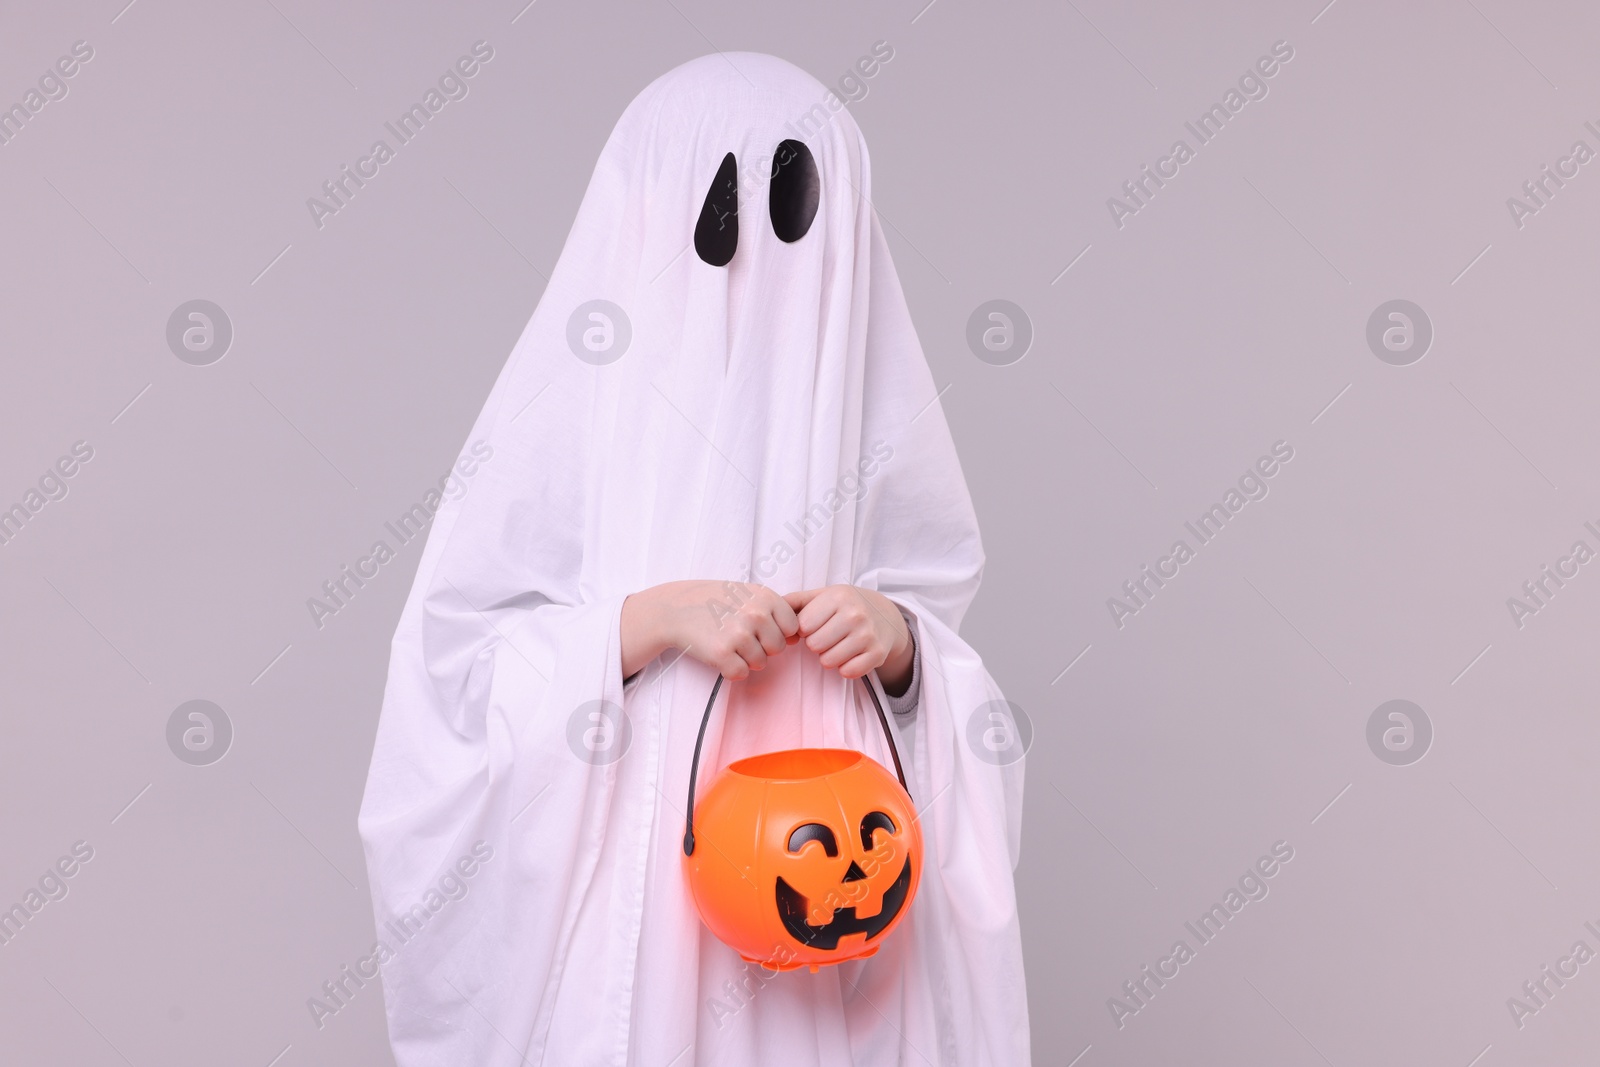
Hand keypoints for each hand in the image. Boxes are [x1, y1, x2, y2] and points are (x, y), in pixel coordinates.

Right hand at [621, 580, 799, 679]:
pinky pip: (740, 674)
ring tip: (727, 640)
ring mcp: (739, 634)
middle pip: (778, 648)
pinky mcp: (722, 654)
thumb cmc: (716, 600)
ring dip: (745, 658)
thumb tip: (799, 637)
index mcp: (766, 597)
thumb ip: (774, 610)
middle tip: (739, 635)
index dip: (777, 631)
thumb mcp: (748, 593)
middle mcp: (755, 614)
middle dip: (762, 647)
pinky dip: (730, 669)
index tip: (758, 626)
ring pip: (760, 663)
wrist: (676, 607)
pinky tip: (718, 652)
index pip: (792, 628)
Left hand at [784, 585, 912, 689]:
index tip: (815, 625)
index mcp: (838, 597)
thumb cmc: (846, 605)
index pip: (803, 626)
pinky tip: (850, 655)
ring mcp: (868, 635)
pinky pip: (848, 672)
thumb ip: (794, 601)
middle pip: (814, 645)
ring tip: (838, 644)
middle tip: (827, 636)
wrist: (886, 615)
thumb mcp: (822, 595)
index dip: (804, 629)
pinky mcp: (877, 654)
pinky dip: (845, 667)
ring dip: (829, 657)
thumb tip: (770, 611)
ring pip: (828, 661)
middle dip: (816, 644)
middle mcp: (855, 615)